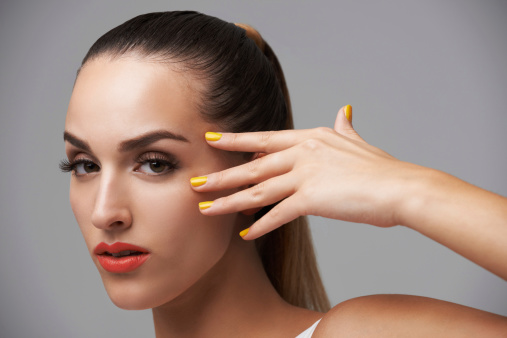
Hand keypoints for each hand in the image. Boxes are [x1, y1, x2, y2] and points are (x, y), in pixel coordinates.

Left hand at [192, 105, 412, 238]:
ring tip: (205, 209)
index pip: (264, 138)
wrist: (400, 187)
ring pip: (257, 189)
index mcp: (309, 137)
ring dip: (229, 202)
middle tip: (195, 182)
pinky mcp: (311, 198)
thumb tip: (345, 109)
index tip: (213, 140)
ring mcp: (304, 174)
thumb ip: (345, 127)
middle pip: (252, 165)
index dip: (236, 140)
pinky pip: (277, 214)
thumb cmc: (382, 168)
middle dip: (221, 176)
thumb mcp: (357, 141)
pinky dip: (260, 226)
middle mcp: (302, 152)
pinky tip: (245, 235)